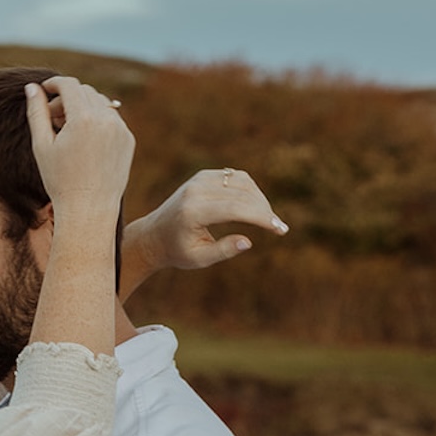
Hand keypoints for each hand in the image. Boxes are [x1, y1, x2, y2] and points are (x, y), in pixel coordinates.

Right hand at [25, 77, 135, 218]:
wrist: (89, 209)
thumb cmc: (60, 180)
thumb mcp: (42, 145)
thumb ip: (37, 112)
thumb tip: (31, 87)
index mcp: (83, 118)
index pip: (69, 85)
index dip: (54, 84)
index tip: (44, 91)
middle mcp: (106, 119)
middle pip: (84, 91)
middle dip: (67, 98)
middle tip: (52, 117)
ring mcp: (121, 129)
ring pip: (100, 102)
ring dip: (82, 108)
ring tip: (67, 130)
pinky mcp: (128, 139)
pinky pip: (111, 119)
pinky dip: (96, 121)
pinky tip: (84, 142)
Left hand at [121, 168, 287, 297]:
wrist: (154, 235)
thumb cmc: (177, 251)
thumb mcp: (198, 259)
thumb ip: (223, 251)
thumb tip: (248, 242)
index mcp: (194, 212)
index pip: (236, 208)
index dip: (262, 218)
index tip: (280, 229)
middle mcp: (196, 191)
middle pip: (242, 194)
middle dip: (265, 211)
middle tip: (279, 228)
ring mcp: (199, 180)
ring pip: (242, 182)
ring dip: (260, 199)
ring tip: (268, 220)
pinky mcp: (204, 176)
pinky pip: (235, 177)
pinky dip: (250, 190)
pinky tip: (255, 207)